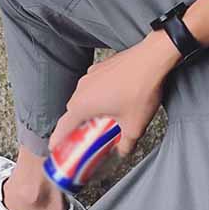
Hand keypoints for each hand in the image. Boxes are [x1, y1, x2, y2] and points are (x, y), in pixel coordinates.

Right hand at [49, 29, 181, 156]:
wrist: (153, 59)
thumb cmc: (141, 89)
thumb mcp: (134, 127)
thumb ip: (125, 144)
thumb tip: (123, 150)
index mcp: (83, 105)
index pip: (63, 127)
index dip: (58, 140)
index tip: (56, 148)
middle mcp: (82, 88)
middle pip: (73, 112)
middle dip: (79, 126)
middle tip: (87, 138)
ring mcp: (91, 75)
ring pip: (84, 97)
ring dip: (90, 110)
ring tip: (105, 120)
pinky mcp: (101, 67)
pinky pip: (94, 85)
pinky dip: (99, 96)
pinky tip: (116, 101)